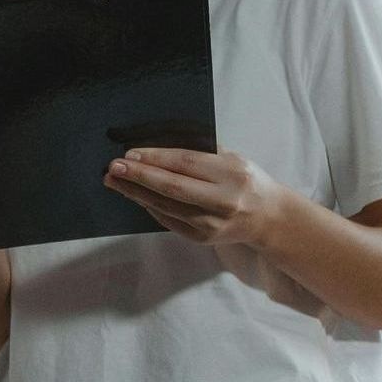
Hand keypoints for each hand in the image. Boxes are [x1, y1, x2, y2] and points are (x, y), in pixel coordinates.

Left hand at [103, 145, 287, 249]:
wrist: (267, 217)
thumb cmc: (245, 180)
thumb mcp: (232, 158)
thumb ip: (202, 151)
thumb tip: (160, 143)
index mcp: (231, 174)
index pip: (186, 163)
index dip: (155, 158)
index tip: (131, 153)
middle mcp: (222, 200)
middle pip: (172, 187)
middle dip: (139, 176)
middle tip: (113, 167)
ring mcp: (211, 223)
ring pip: (166, 206)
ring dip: (136, 193)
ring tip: (115, 181)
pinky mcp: (202, 238)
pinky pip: (169, 220)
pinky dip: (150, 206)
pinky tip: (134, 195)